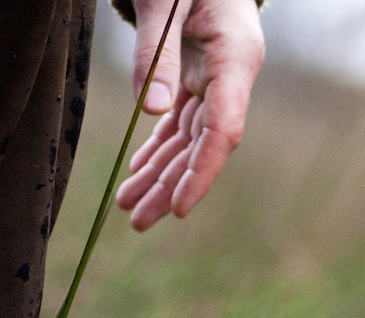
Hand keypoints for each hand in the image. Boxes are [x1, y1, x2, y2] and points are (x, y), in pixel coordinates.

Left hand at [115, 0, 265, 228]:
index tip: (180, 208)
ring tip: (129, 208)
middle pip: (205, 144)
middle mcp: (231, 73)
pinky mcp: (195, 73)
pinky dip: (157, 148)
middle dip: (172, 185)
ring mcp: (215, 75)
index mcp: (235, 56)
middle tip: (138, 221)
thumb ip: (157, 50)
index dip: (202, 173)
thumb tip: (152, 113)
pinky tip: (137, 175)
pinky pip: (178, 122)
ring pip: (189, 139)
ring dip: (160, 174)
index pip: (224, 129)